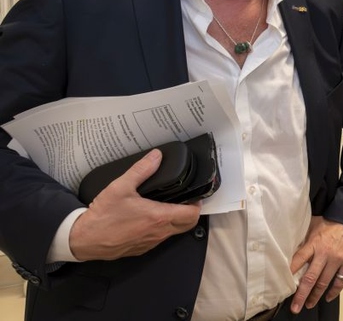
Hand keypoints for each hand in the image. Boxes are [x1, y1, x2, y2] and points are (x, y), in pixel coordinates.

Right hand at [69, 149, 201, 260]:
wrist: (83, 239)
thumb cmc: (102, 215)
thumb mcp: (121, 187)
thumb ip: (141, 170)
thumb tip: (156, 156)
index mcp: (158, 217)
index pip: (192, 214)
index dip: (197, 204)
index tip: (194, 194)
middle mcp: (158, 233)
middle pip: (187, 225)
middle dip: (190, 212)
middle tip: (184, 199)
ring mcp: (150, 243)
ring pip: (173, 233)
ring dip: (176, 221)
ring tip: (168, 205)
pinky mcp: (141, 249)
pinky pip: (159, 239)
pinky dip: (162, 229)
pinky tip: (151, 218)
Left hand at [289, 216, 342, 312]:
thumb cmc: (332, 221)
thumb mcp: (315, 225)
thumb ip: (305, 237)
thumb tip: (290, 244)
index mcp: (314, 244)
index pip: (298, 260)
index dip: (289, 273)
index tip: (282, 285)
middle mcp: (325, 253)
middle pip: (310, 278)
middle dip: (301, 295)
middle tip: (295, 307)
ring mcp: (337, 259)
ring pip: (324, 282)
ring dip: (315, 296)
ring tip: (309, 304)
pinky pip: (340, 281)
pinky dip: (334, 291)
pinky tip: (328, 297)